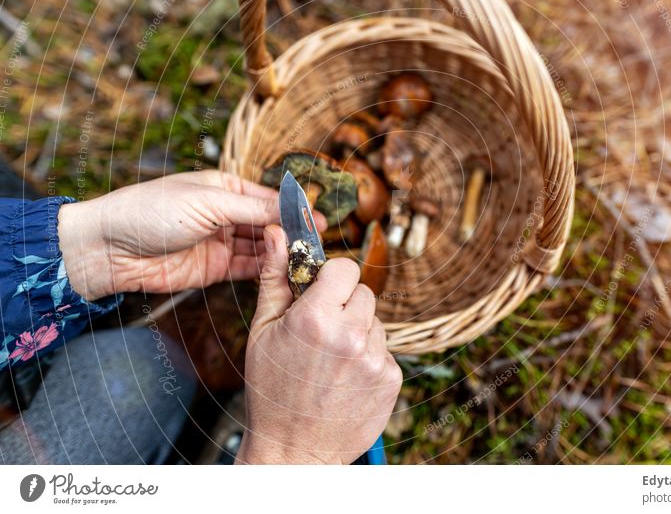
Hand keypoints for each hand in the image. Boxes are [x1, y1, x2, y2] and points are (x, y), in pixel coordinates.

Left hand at [58, 170, 324, 299]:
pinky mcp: (215, 268)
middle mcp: (226, 213)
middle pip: (269, 223)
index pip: (268, 197)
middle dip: (293, 232)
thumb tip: (291, 209)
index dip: (293, 208)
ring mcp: (221, 241)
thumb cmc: (151, 212)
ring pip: (263, 247)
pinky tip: (287, 271)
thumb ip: (252, 209)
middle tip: (320, 243)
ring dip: (284, 252)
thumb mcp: (206, 203)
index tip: (318, 220)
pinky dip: (268, 269)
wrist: (109, 249)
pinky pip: (249, 268)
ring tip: (308, 259)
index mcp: (224, 187)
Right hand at [235, 225, 401, 463]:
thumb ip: (275, 277)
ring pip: (375, 322)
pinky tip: (346, 378)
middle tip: (323, 332)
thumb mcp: (263, 331)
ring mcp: (375, 359)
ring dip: (359, 332)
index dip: (332, 278)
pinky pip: (385, 351)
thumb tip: (277, 234)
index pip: (345, 268)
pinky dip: (370, 359)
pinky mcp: (392, 379)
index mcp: (316, 318)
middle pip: (363, 292)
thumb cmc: (272, 391)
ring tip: (332, 361)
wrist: (294, 452)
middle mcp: (351, 336)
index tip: (322, 292)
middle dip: (344, 305)